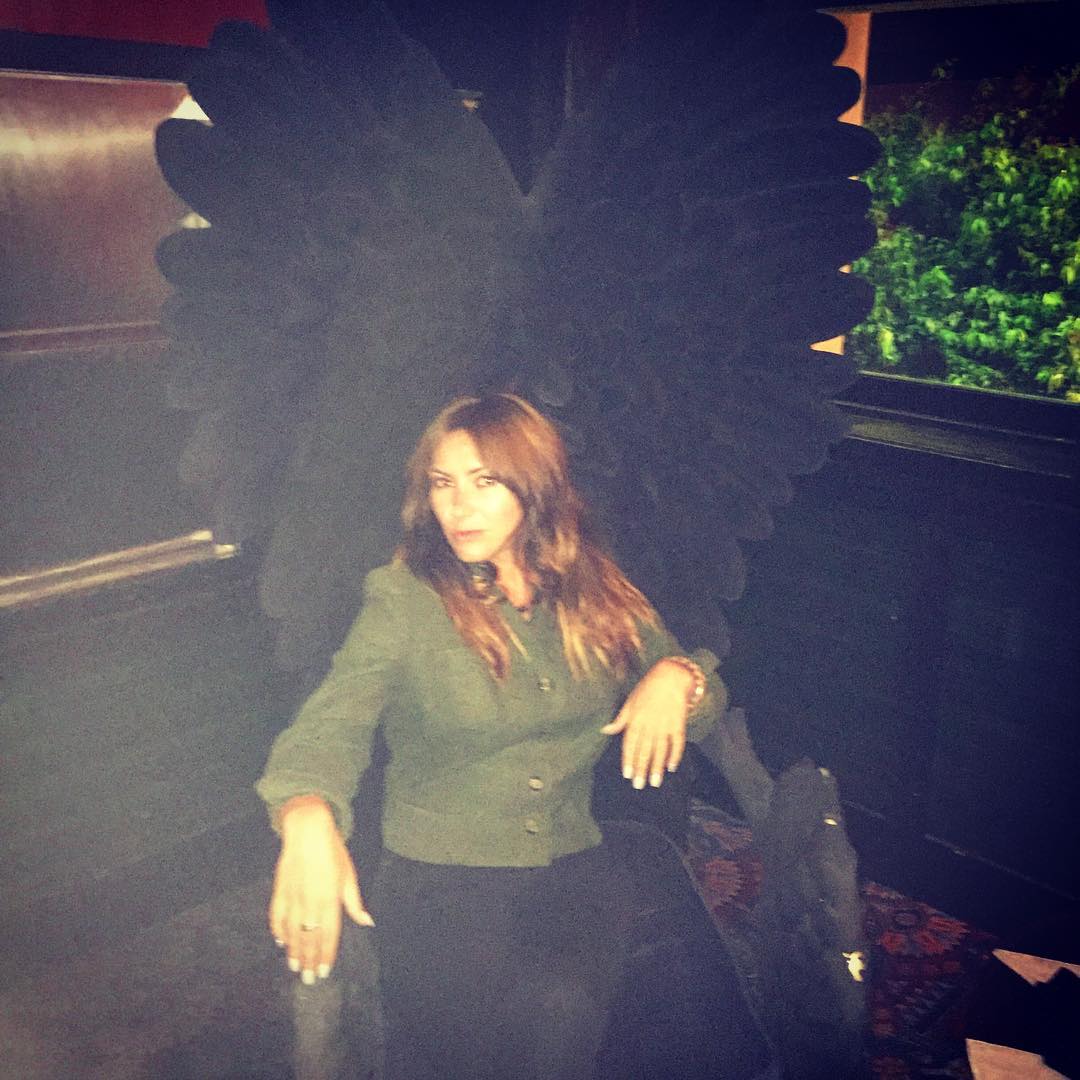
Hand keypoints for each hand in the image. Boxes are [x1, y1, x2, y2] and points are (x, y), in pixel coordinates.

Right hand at [269, 795, 373, 983]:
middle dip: (309, 960)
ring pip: (292, 932)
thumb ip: (354, 903)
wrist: (308, 830)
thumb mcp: (348, 876)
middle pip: (309, 938)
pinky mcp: (279, 890)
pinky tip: (280, 942)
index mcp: (330, 899)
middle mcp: (311, 902)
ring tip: (295, 967)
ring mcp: (293, 897)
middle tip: (308, 980)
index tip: (324, 971)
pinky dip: (278, 931)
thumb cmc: (333, 852)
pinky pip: (276, 916)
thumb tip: (367, 922)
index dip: (326, 955)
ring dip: (293, 951)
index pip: (329, 935)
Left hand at [601, 659, 694, 788]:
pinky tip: (672, 767)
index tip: (627, 774)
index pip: (630, 744)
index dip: (628, 759)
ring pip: (660, 750)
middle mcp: (650, 724)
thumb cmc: (647, 689)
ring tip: (655, 782)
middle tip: (639, 785)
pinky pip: (677, 742)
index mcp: (636, 719)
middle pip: (645, 750)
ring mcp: (665, 724)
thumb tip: (604, 730)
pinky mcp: (678, 723)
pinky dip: (675, 755)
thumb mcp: (630, 702)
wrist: (671, 676)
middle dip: (641, 769)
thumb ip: (620, 720)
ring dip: (657, 767)